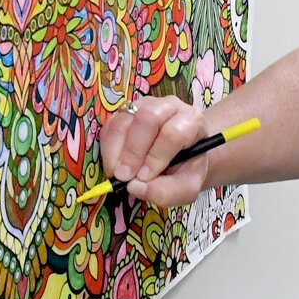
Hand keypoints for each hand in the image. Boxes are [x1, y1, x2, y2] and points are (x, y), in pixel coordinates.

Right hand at [98, 96, 214, 205]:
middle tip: (125, 177)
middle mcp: (169, 107)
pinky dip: (107, 147)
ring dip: (116, 150)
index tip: (144, 177)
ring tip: (117, 173)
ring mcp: (144, 105)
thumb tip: (134, 187)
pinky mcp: (125, 112)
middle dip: (133, 151)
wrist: (181, 156)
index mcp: (191, 122)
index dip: (156, 156)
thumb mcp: (186, 187)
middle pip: (147, 118)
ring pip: (124, 119)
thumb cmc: (185, 169)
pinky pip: (110, 125)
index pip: (173, 133)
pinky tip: (114, 164)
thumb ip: (166, 192)